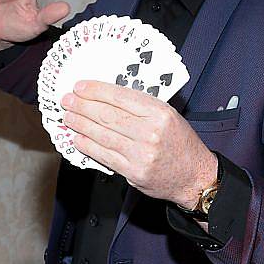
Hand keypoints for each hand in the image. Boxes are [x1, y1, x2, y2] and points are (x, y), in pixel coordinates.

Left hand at [60, 80, 217, 206]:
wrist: (195, 176)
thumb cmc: (181, 144)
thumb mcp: (168, 116)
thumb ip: (141, 107)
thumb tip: (107, 98)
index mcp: (160, 113)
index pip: (120, 97)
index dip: (96, 91)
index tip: (80, 87)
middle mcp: (150, 132)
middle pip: (107, 115)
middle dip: (82, 106)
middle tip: (68, 101)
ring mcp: (141, 154)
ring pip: (102, 135)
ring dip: (80, 125)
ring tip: (68, 117)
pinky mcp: (134, 172)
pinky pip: (104, 156)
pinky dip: (87, 146)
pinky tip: (77, 138)